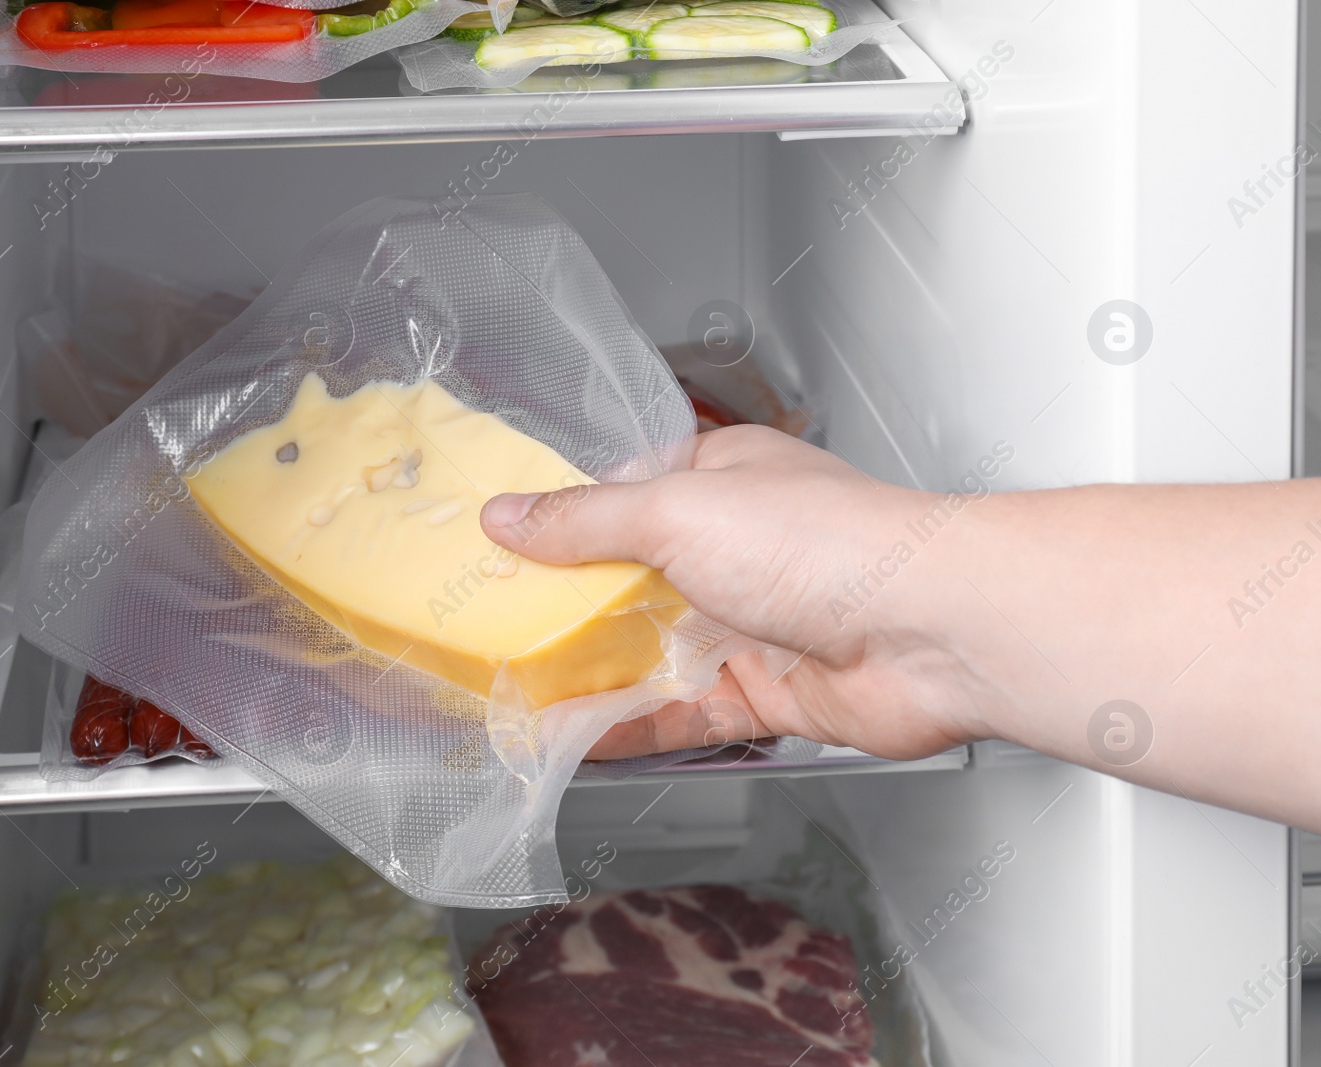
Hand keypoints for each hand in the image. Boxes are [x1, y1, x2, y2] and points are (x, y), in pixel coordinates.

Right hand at [480, 426, 993, 760]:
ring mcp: (752, 622)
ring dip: (589, 674)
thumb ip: (586, 522)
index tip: (495, 552)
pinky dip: (630, 727)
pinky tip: (572, 740)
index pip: (623, 496)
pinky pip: (683, 713)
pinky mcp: (767, 693)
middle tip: (487, 631)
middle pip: (631, 581)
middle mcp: (737, 548)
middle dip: (567, 608)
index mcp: (722, 479)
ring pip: (653, 652)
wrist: (931, 631)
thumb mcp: (677, 510)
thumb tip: (506, 516)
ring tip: (512, 694)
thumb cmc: (822, 543)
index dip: (562, 524)